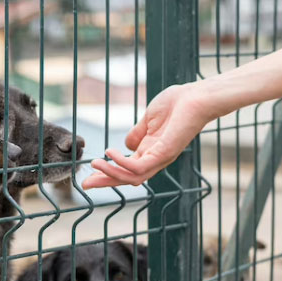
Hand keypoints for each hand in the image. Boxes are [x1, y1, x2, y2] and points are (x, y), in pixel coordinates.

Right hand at [82, 83, 213, 188]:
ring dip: (110, 174)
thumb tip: (126, 144)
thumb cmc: (176, 104)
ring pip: (131, 177)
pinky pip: (138, 166)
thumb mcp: (148, 120)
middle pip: (126, 178)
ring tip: (94, 164)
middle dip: (105, 182)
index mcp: (150, 152)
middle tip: (85, 184)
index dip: (107, 173)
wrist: (196, 97)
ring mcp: (160, 158)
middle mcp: (155, 159)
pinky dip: (122, 163)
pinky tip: (110, 153)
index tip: (89, 175)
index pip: (126, 169)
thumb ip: (137, 133)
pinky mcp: (164, 154)